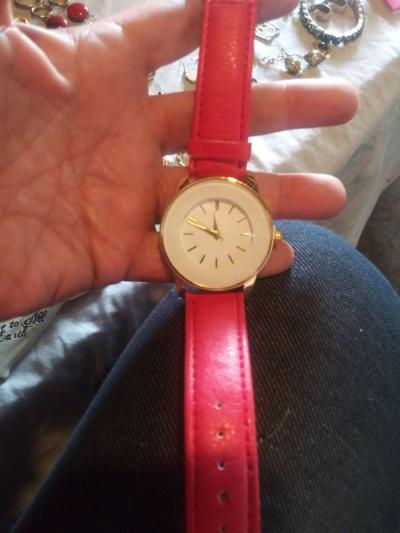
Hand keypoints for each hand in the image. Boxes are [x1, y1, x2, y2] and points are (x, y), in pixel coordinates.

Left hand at [0, 0, 356, 318]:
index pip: (179, 31)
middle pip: (219, 118)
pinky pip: (180, 256)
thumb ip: (17, 32)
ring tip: (328, 196)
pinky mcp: (114, 250)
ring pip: (211, 194)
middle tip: (341, 105)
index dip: (234, 14)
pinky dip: (226, 261)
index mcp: (99, 74)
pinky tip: (273, 259)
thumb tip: (41, 23)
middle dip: (282, 109)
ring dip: (271, 196)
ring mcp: (124, 195)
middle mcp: (123, 132)